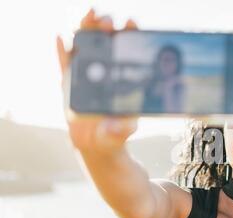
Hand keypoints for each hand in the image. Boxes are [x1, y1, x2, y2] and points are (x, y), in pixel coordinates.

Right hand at [55, 8, 139, 155]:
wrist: (95, 143)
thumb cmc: (114, 134)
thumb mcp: (122, 131)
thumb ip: (123, 128)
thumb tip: (124, 124)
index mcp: (122, 81)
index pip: (126, 53)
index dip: (129, 36)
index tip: (131, 24)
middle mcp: (105, 74)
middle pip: (105, 44)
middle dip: (106, 27)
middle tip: (107, 21)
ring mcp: (86, 77)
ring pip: (84, 48)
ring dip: (85, 30)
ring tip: (88, 17)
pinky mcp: (70, 84)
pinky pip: (64, 65)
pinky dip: (61, 51)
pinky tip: (60, 38)